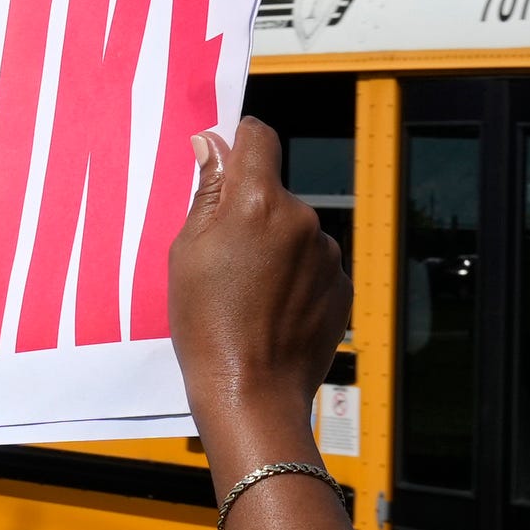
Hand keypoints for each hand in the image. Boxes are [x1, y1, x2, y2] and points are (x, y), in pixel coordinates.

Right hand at [166, 121, 348, 457]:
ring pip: (296, 231)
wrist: (252, 392)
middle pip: (275, 192)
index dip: (241, 141)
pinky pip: (314, 265)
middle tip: (225, 256)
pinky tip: (273, 309)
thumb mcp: (187, 253)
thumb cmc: (208, 325)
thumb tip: (213, 146)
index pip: (259, 137)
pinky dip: (297, 278)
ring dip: (277, 247)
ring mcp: (327, 254)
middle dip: (253, 210)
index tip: (228, 159)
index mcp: (258, 202)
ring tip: (250, 293)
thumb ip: (207, 193)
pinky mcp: (341, 285)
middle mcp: (302, 219)